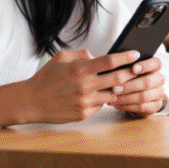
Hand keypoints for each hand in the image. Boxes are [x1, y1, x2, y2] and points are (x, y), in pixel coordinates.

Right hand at [20, 49, 141, 123]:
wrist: (32, 101)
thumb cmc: (46, 78)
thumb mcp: (61, 58)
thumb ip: (81, 54)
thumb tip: (97, 57)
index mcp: (79, 69)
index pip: (109, 61)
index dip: (125, 57)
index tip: (135, 54)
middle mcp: (85, 86)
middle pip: (117, 79)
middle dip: (130, 74)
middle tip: (136, 70)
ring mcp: (85, 102)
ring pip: (112, 95)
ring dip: (117, 89)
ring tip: (117, 83)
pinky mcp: (84, 113)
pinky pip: (101, 105)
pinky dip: (102, 100)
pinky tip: (98, 95)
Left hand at [110, 56, 165, 117]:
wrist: (134, 96)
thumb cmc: (128, 78)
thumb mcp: (127, 70)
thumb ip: (125, 67)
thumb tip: (115, 64)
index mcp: (155, 67)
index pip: (156, 63)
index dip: (145, 65)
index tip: (133, 68)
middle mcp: (159, 79)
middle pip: (148, 82)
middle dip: (129, 85)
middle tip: (114, 89)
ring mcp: (159, 93)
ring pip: (144, 96)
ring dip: (126, 97)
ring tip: (113, 97)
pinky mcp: (156, 106)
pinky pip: (142, 107)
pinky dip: (128, 106)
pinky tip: (117, 104)